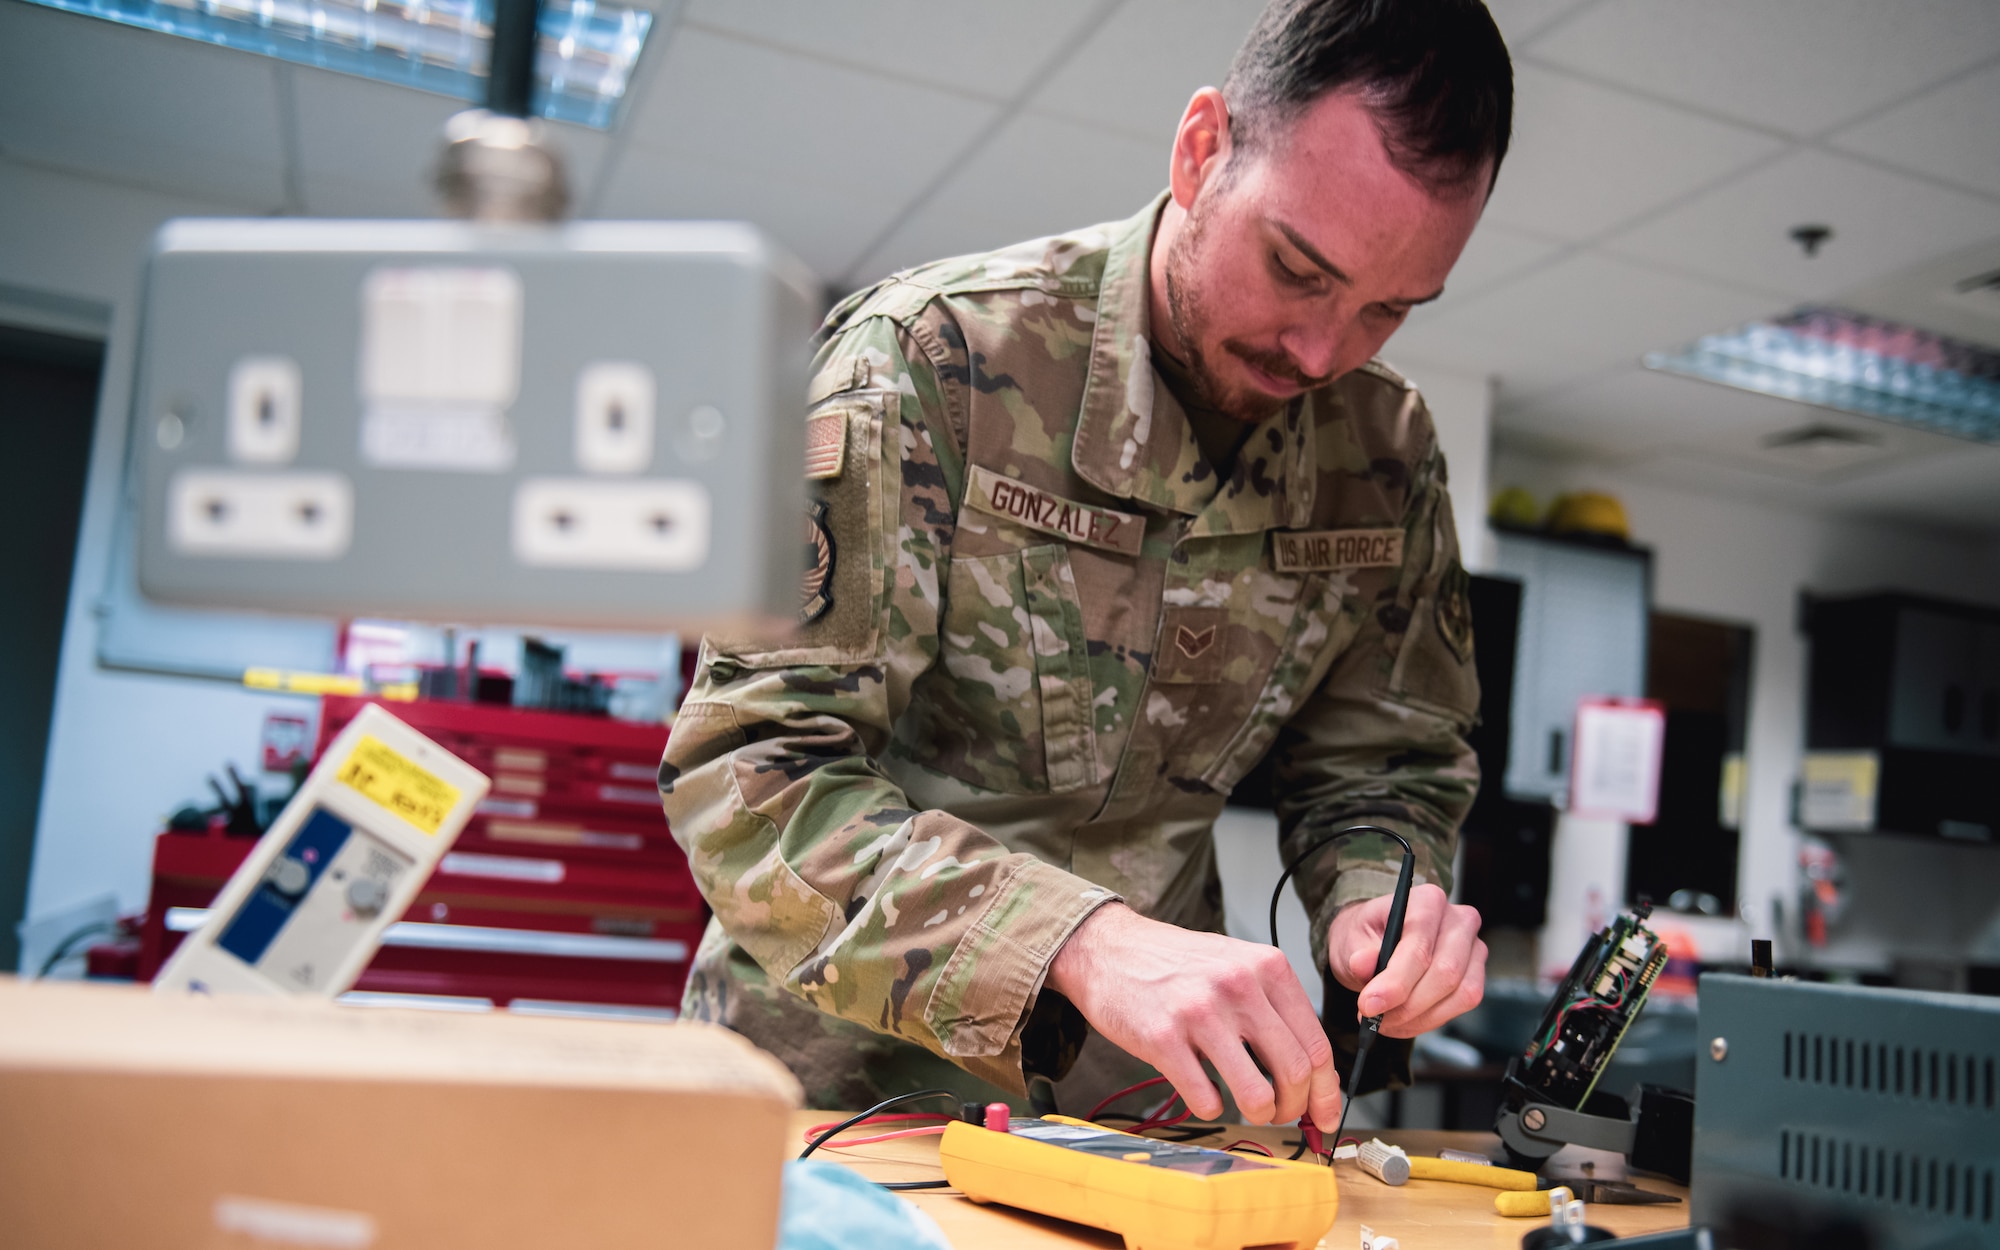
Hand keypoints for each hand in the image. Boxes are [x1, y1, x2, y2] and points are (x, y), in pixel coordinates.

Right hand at [1046, 902, 1341, 1129]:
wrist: (1110, 949)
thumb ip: (1274, 1009)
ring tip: (1250, 1108)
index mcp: (1267, 967)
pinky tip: (1203, 1092)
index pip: (1316, 1044)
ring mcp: (1200, 1012)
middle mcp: (1239, 986)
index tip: (1324, 1115)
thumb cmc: (1178, 965)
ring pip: (1256, 1093)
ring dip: (1259, 1113)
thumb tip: (1311, 1074)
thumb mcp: (1237, 966)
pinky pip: (1206, 1098)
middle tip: (1281, 1114)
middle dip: (1294, 1107)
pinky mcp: (1163, 1038)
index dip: (1326, 1091)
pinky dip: (1211, 1107)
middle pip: (1295, 1072)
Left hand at [1326, 884, 1485, 1036]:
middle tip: (1373, 1018)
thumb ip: (1357, 954)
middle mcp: (1458, 920)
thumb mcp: (1350, 941)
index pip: (1419, 946)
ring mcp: (1473, 947)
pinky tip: (1403, 1022)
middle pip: (1445, 972)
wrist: (1377, 940)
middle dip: (1407, 1005)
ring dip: (1419, 1017)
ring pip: (1460, 993)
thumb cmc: (1366, 936)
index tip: (1368, 1005)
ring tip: (1384, 1022)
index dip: (1395, 982)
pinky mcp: (1476, 973)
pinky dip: (1430, 1019)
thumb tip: (1362, 962)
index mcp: (1427, 901)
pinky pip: (1463, 1003)